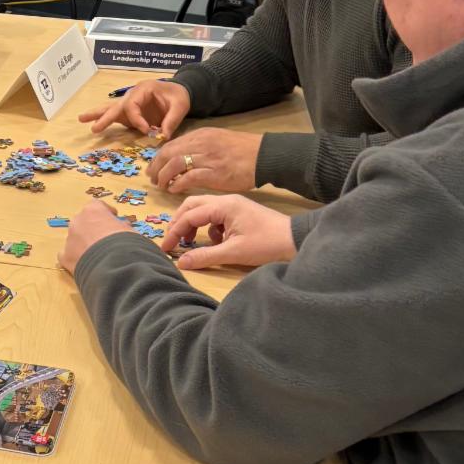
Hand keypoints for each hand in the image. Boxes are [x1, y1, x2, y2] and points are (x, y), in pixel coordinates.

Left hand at [58, 201, 125, 274]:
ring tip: (96, 254)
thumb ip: (122, 226)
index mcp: (93, 210)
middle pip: (84, 221)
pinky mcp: (66, 256)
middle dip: (93, 228)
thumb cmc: (125, 242)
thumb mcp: (130, 230)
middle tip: (104, 238)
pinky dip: (76, 258)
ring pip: (75, 238)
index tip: (113, 218)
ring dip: (84, 243)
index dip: (106, 212)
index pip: (97, 205)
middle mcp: (78, 221)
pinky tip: (86, 265)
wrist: (114, 265)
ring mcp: (69, 238)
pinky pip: (69, 255)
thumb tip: (122, 227)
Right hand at [79, 79, 190, 137]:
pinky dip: (105, 120)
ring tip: (81, 119)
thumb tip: (163, 136)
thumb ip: (172, 120)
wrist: (180, 91)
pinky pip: (116, 116)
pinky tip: (94, 125)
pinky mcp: (130, 113)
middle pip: (116, 106)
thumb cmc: (179, 96)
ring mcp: (130, 104)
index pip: (132, 106)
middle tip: (94, 128)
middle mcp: (133, 95)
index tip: (147, 131)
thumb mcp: (180, 106)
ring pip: (111, 109)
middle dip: (104, 117)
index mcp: (143, 89)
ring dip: (97, 115)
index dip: (137, 120)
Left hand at [147, 128, 261, 193]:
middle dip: (156, 167)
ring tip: (161, 185)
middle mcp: (200, 144)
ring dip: (164, 176)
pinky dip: (177, 184)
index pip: (171, 145)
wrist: (264, 155)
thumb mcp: (217, 140)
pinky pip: (188, 177)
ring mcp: (207, 158)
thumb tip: (180, 156)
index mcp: (200, 135)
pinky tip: (174, 189)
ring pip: (175, 164)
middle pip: (168, 153)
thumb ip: (199, 146)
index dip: (158, 157)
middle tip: (152, 178)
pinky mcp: (214, 173)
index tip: (152, 167)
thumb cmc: (242, 150)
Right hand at [160, 194, 295, 269]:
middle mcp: (225, 200)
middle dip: (180, 223)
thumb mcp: (234, 253)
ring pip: (203, 209)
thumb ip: (205, 256)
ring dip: (193, 224)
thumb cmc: (267, 244)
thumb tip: (180, 262)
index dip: (174, 232)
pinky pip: (215, 215)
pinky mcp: (239, 212)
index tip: (165, 248)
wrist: (298, 240)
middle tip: (173, 241)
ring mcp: (233, 205)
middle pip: (192, 205)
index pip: (189, 215)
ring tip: (191, 242)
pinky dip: (209, 227)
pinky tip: (217, 242)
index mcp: (223, 206)